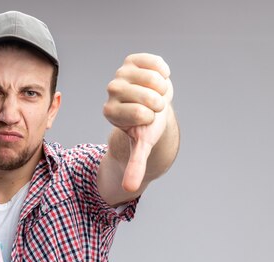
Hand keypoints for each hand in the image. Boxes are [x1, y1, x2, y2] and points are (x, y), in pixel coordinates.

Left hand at [103, 53, 173, 191]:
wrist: (152, 106)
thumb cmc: (146, 127)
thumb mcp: (141, 146)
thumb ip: (134, 165)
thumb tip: (129, 189)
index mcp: (110, 112)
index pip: (139, 114)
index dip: (151, 117)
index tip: (146, 120)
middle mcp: (111, 91)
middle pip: (147, 96)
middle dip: (158, 104)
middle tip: (151, 107)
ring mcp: (120, 73)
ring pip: (153, 79)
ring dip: (162, 88)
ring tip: (154, 94)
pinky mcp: (132, 60)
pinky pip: (156, 63)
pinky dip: (163, 72)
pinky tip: (156, 79)